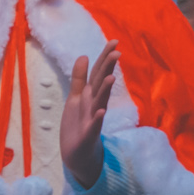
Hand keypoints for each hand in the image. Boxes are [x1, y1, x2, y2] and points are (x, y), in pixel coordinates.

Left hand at [62, 44, 118, 189]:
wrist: (77, 154)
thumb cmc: (78, 124)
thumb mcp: (76, 98)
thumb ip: (80, 78)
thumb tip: (83, 55)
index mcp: (91, 95)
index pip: (99, 73)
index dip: (105, 57)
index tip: (115, 41)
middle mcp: (94, 104)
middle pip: (102, 84)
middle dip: (108, 69)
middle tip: (117, 52)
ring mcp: (93, 120)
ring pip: (100, 102)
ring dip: (105, 91)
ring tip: (111, 78)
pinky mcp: (88, 135)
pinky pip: (94, 126)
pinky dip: (97, 119)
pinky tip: (101, 112)